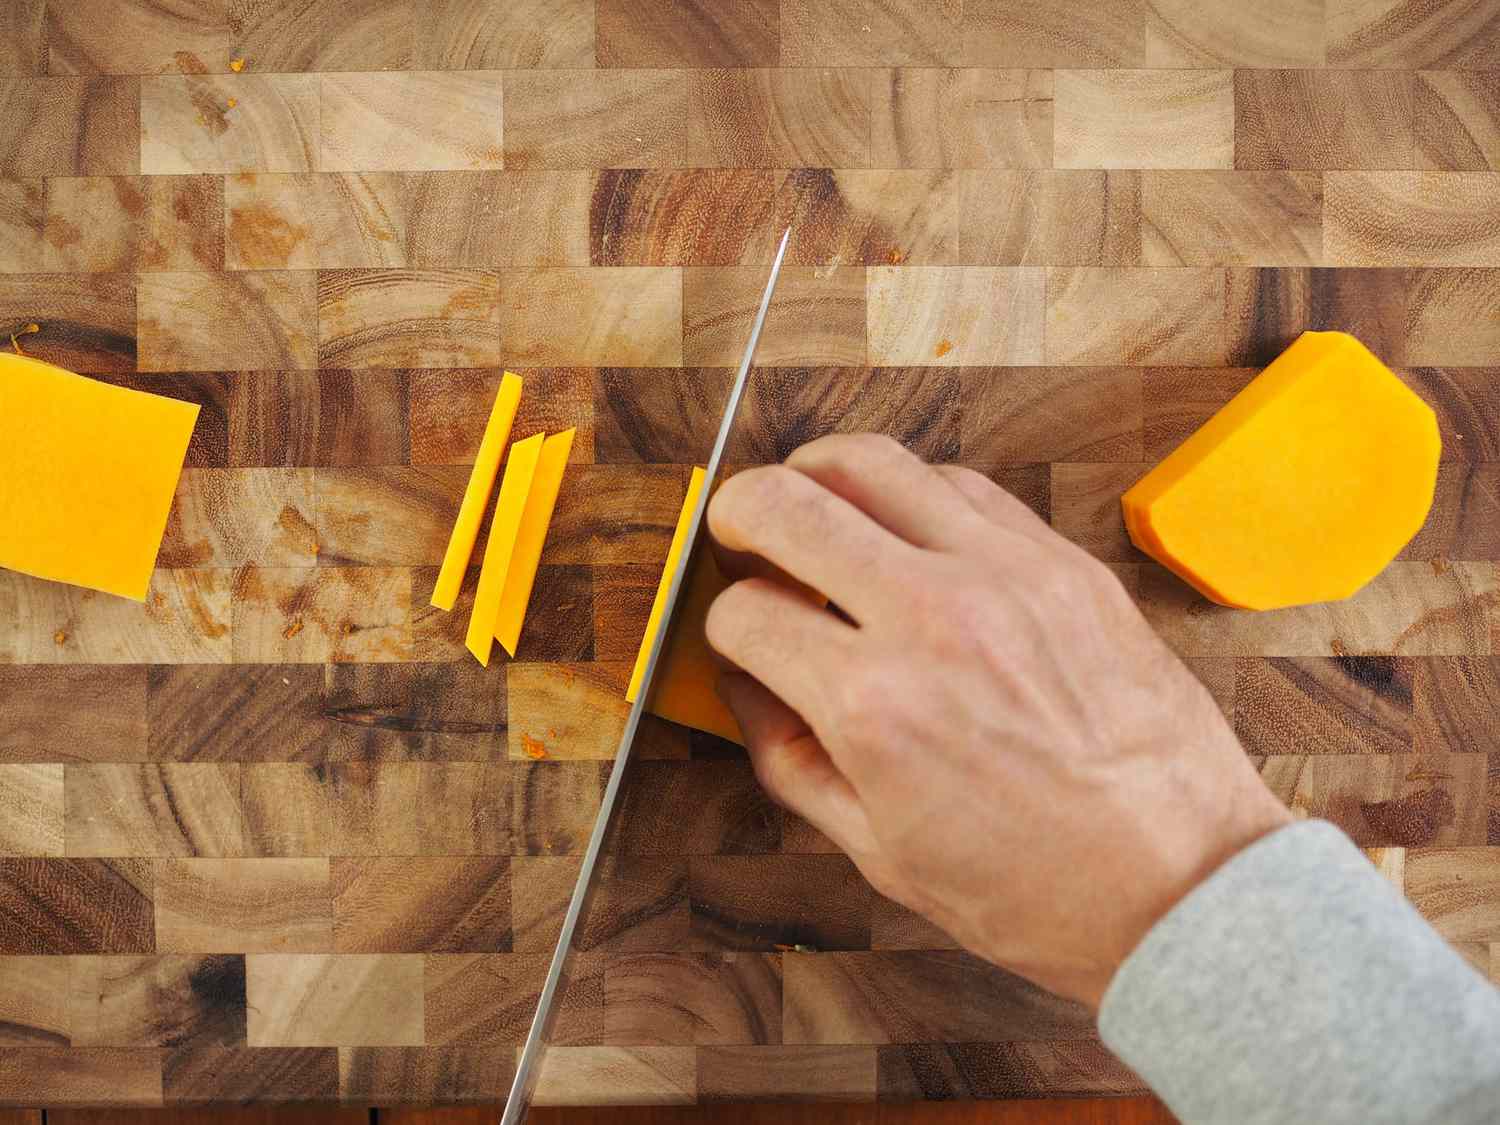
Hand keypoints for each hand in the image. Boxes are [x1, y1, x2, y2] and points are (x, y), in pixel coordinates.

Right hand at [705, 434, 1290, 1008]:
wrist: (1177, 880)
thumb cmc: (1035, 888)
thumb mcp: (878, 850)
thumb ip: (789, 758)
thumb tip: (747, 684)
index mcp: (871, 704)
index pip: (747, 613)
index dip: (725, 622)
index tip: (742, 631)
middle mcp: (930, 617)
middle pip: (787, 504)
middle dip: (738, 512)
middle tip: (738, 528)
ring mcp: (1003, 574)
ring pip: (871, 462)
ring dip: (819, 473)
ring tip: (814, 500)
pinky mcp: (1062, 561)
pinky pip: (962, 483)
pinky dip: (912, 490)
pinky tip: (906, 525)